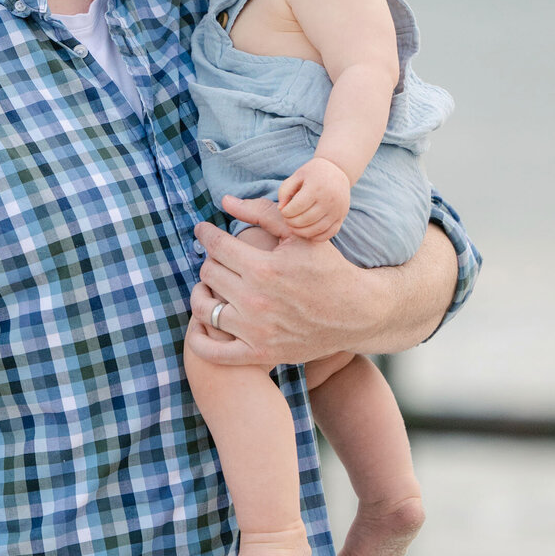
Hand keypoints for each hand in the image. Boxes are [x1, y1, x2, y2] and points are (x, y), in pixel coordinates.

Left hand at [188, 196, 362, 368]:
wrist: (356, 314)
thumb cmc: (328, 268)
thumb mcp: (301, 234)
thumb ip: (262, 213)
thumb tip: (225, 201)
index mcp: (264, 268)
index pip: (216, 246)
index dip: (205, 234)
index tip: (203, 231)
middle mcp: (256, 300)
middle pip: (208, 273)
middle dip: (211, 261)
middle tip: (219, 259)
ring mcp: (256, 331)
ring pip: (204, 308)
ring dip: (202, 293)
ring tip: (210, 287)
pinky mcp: (259, 354)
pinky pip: (210, 351)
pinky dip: (198, 337)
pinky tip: (202, 323)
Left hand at [278, 157, 349, 239]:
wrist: (337, 171)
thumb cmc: (313, 173)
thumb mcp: (297, 176)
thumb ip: (285, 191)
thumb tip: (281, 209)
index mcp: (317, 187)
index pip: (297, 207)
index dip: (286, 212)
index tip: (283, 210)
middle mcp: (330, 199)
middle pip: (306, 220)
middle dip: (292, 223)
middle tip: (287, 220)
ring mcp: (338, 210)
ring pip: (317, 229)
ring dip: (301, 232)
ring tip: (294, 227)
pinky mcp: (342, 217)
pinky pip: (329, 234)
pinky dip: (316, 237)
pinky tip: (307, 232)